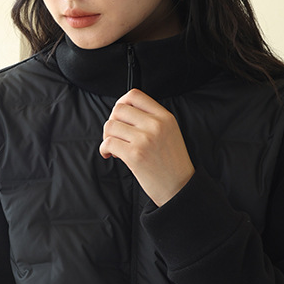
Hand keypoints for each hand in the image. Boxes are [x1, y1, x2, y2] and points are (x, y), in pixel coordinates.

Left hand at [99, 88, 194, 205]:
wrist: (179, 187)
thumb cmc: (172, 164)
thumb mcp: (170, 133)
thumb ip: (152, 120)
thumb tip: (124, 113)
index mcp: (165, 117)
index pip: (135, 95)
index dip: (121, 102)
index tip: (118, 115)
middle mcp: (155, 125)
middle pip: (119, 109)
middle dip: (112, 121)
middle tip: (116, 135)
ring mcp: (144, 139)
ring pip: (111, 125)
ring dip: (107, 136)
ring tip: (114, 147)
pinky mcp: (134, 154)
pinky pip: (108, 143)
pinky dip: (104, 149)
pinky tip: (110, 155)